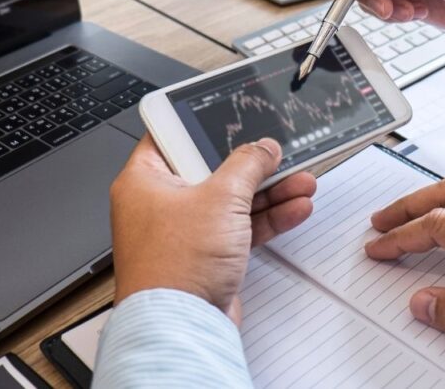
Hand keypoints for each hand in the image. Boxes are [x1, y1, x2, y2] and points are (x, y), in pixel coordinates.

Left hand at [110, 135, 315, 323]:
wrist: (181, 327)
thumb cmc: (175, 267)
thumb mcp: (219, 198)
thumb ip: (246, 165)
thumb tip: (261, 148)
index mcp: (144, 180)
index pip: (172, 137)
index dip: (203, 125)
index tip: (232, 116)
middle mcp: (159, 204)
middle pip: (210, 169)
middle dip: (251, 164)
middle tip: (278, 152)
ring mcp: (183, 231)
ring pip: (230, 200)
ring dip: (268, 191)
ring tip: (301, 180)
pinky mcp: (205, 255)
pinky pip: (238, 227)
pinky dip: (265, 218)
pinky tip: (294, 207)